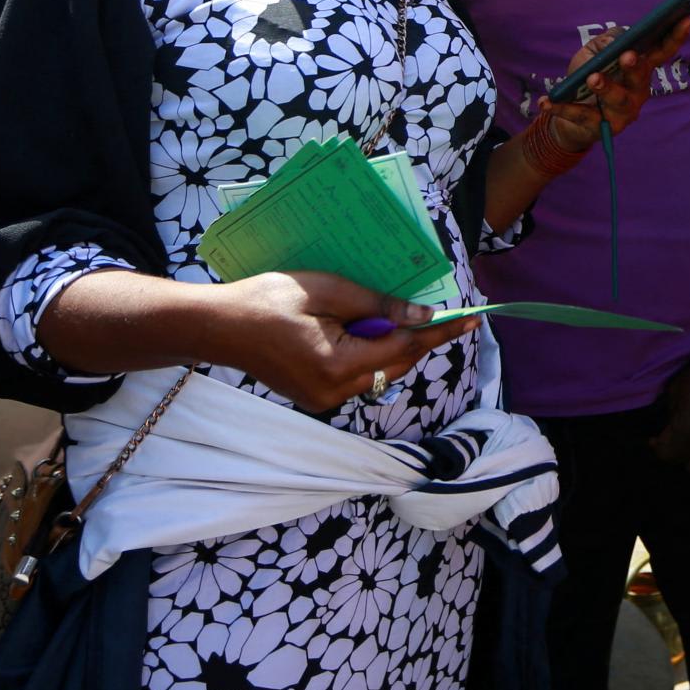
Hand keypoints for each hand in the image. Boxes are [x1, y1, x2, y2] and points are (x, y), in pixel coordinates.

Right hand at [205, 270, 469, 412]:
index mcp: (338, 365)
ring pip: (377, 372)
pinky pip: (356, 376)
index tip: (472, 320)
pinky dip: (366, 353)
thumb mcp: (327, 290)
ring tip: (381, 314)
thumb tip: (423, 315)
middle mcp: (335, 392)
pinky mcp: (314, 397)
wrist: (218, 327)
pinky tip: (357, 330)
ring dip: (388, 345)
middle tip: (436, 311)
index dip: (439, 332)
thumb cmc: (266, 299)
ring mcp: (324, 400)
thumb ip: (377, 305)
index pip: (404, 348)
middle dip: (415, 337)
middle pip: (395, 365)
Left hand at [541, 19, 689, 152]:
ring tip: (592, 78)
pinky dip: (563, 108)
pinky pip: (582, 116)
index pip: (661, 52)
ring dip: (605, 87)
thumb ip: (606, 42)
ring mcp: (622, 113)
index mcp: (640, 69)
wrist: (569, 118)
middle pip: (640, 78)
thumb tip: (616, 42)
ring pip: (617, 100)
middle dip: (634, 67)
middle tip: (627, 56)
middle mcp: (638, 91)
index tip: (686, 19)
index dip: (675, 37)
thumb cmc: (588, 77)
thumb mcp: (593, 53)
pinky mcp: (601, 128)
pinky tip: (546, 101)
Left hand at [649, 332, 689, 473]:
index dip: (657, 447)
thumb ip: (671, 417)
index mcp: (687, 427)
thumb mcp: (675, 392)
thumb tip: (667, 433)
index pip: (665, 453)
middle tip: (671, 438)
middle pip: (681, 461)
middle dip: (672, 451)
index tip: (655, 439)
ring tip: (689, 446)